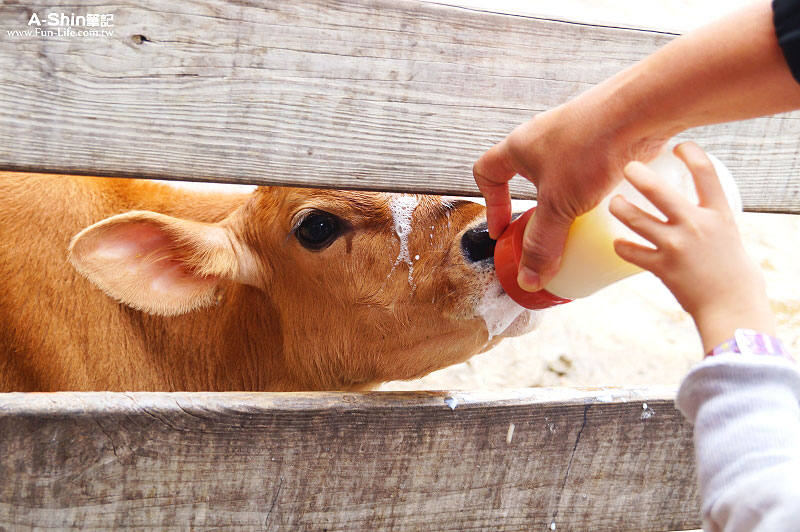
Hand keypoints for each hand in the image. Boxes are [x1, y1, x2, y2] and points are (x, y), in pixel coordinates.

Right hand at [473, 102, 665, 291]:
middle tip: (548, 232)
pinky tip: (611, 206)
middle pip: (527, 176)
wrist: (642, 110)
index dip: (491, 204)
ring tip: (582, 222)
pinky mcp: (604, 137)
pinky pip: (591, 169)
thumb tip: (530, 279)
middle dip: (536, 207)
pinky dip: (595, 190)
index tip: (505, 230)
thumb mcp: (559, 205)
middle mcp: (543, 136)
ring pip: (562, 174)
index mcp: (519, 146)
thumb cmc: (590, 147)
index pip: (487, 173)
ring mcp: (575, 134)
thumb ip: (542, 243)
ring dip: (567, 199)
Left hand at [609, 142, 774, 352]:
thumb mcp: (729, 237)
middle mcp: (696, 226)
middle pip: (659, 192)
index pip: (706, 173)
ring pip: (636, 219)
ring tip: (614, 203)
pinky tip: (618, 243)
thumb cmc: (735, 273)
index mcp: (719, 215)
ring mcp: (676, 247)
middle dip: (639, 175)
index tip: (678, 147)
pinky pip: (631, 252)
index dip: (691, 153)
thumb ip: (709, 222)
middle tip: (627, 167)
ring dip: (620, 208)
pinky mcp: (661, 268)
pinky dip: (621, 246)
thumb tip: (693, 212)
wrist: (733, 308)